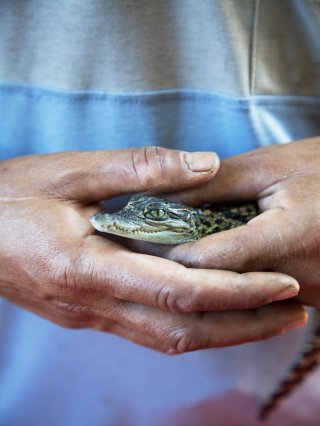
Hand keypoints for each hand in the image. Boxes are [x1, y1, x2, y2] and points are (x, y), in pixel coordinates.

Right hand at [0, 147, 304, 352]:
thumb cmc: (12, 198)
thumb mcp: (71, 172)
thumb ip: (141, 169)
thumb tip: (205, 164)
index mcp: (88, 269)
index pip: (180, 290)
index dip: (237, 291)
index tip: (281, 284)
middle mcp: (93, 305)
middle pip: (184, 331)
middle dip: (245, 326)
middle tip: (292, 313)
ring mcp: (91, 316)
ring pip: (169, 339)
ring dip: (222, 332)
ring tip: (265, 316)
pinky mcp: (89, 313)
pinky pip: (150, 330)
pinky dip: (191, 324)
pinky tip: (212, 310)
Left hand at [146, 138, 319, 307]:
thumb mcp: (270, 167)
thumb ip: (213, 184)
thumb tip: (162, 199)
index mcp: (289, 239)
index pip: (209, 260)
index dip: (170, 250)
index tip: (140, 237)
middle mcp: (297, 281)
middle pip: (215, 286)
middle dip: (177, 267)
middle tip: (146, 245)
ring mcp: (304, 297)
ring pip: (232, 298)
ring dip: (200, 276)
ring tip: (173, 249)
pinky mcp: (307, 300)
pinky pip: (253, 299)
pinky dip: (228, 281)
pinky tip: (213, 261)